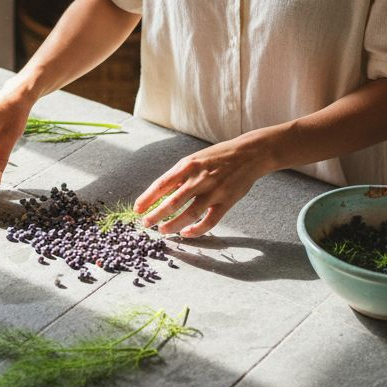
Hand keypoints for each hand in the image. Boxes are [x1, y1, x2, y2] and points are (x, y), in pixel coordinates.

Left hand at [134, 133, 277, 237]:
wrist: (249, 153)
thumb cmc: (217, 157)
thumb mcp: (195, 159)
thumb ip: (179, 176)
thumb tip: (161, 193)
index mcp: (188, 165)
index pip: (162, 184)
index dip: (148, 198)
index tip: (137, 209)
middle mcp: (199, 178)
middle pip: (173, 201)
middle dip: (156, 215)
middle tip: (146, 224)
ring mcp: (214, 191)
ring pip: (189, 214)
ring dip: (173, 225)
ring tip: (163, 231)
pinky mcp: (226, 201)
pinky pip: (209, 221)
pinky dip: (196, 230)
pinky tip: (186, 233)